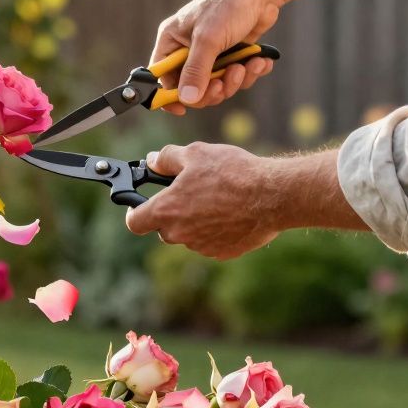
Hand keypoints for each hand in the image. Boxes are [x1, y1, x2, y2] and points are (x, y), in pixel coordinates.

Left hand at [125, 143, 280, 260]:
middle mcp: (180, 234)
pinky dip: (214, 230)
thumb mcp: (196, 153)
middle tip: (189, 193)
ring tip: (217, 198)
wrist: (272, 196)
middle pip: (163, 228)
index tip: (140, 205)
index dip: (134, 212)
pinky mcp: (221, 253)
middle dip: (171, 213)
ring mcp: (201, 246)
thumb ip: (167, 158)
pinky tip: (231, 212)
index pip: (134, 222)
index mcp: (167, 211)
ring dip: (194, 221)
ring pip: (188, 235)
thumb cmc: (233, 173)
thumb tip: (153, 161)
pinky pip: (209, 242)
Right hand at [151, 0, 280, 113]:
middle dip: (212, 89)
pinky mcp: (232, 55)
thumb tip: (186, 99)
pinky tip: (259, 61)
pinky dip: (249, 73)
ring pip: (217, 86)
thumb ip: (196, 71)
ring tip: (247, 65)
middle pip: (192, 88)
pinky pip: (235, 77)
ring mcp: (211, 54)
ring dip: (234, 81)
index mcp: (172, 41)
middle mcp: (188, 49)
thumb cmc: (228, 5)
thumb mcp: (208, 39)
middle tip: (224, 83)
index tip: (182, 109)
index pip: (161, 76)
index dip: (168, 95)